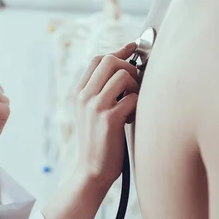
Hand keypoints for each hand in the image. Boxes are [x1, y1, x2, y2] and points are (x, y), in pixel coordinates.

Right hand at [74, 43, 139, 183]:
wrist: (92, 170)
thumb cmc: (99, 142)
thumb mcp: (91, 113)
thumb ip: (101, 92)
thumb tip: (124, 70)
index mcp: (79, 93)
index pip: (98, 59)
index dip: (118, 51)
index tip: (132, 47)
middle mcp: (84, 96)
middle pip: (110, 60)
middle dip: (129, 66)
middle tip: (135, 83)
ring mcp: (95, 106)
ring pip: (123, 75)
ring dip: (135, 86)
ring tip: (133, 103)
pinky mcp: (109, 119)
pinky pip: (132, 97)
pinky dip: (138, 105)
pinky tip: (133, 117)